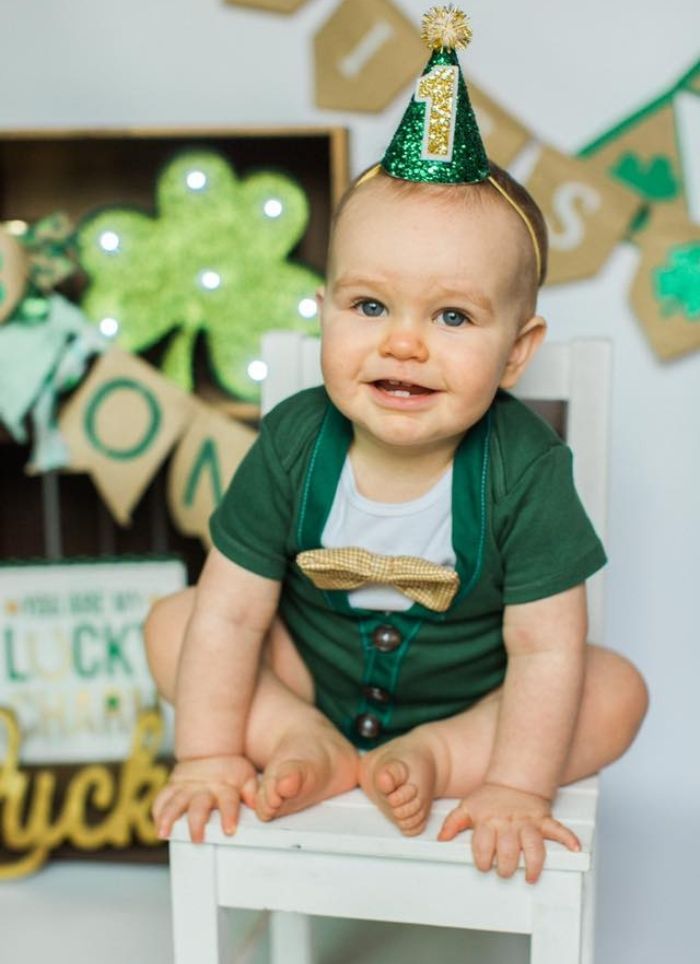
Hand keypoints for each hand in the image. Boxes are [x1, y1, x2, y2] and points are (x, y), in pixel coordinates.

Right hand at [152, 754, 257, 842]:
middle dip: (197, 823)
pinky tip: (156, 825)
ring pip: (175, 802)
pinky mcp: (173, 787)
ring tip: (163, 833)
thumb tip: (260, 807)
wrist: (210, 751)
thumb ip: (252, 792)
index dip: (229, 816)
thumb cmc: (230, 770)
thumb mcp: (247, 776)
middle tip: (197, 839)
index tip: (229, 831)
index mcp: (224, 786)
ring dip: (168, 818)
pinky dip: (158, 811)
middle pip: (199, 806)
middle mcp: (203, 788)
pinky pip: (162, 798)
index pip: (228, 802)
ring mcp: (186, 788)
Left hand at [437, 781, 579, 883]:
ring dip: (532, 862)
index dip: (482, 858)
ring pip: (533, 844)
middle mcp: (508, 823)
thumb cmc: (489, 799)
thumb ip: (453, 823)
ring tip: (529, 876)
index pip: (483, 843)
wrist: (513, 781)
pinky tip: (576, 849)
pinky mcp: (543, 821)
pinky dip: (568, 839)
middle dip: (505, 865)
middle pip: (508, 849)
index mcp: (489, 821)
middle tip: (504, 872)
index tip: (483, 865)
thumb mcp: (467, 807)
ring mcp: (527, 823)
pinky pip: (558, 830)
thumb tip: (441, 839)